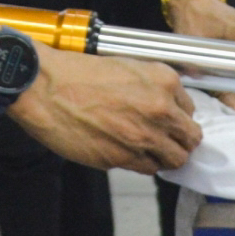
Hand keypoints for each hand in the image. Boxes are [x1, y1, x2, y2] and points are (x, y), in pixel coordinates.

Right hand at [9, 49, 201, 172]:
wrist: (44, 86)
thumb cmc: (75, 73)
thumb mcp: (124, 66)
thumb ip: (151, 87)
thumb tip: (163, 105)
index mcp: (163, 81)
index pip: (190, 109)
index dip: (178, 116)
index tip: (170, 120)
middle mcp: (160, 110)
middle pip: (190, 138)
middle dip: (180, 140)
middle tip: (167, 140)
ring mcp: (143, 137)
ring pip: (174, 160)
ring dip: (163, 156)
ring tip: (147, 149)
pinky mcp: (122, 159)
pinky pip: (147, 169)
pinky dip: (141, 164)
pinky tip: (126, 151)